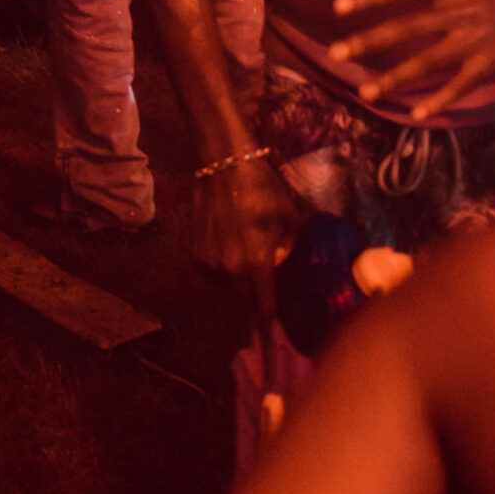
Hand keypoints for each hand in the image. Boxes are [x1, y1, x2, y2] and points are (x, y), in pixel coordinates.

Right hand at [190, 150, 300, 317]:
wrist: (225, 164)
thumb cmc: (264, 190)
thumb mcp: (290, 220)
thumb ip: (293, 250)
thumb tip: (299, 268)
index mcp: (256, 265)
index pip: (266, 309)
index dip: (275, 320)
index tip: (281, 329)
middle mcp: (229, 270)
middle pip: (247, 300)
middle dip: (259, 297)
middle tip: (270, 286)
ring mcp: (209, 262)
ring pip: (228, 287)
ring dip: (240, 282)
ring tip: (251, 263)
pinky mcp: (195, 252)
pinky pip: (213, 272)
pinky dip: (224, 269)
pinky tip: (232, 249)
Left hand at [328, 0, 494, 119]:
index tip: (337, 8)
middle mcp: (457, 11)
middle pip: (407, 26)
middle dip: (369, 41)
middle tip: (335, 54)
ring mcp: (475, 38)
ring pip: (429, 60)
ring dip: (396, 77)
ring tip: (366, 92)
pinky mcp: (492, 62)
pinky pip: (462, 83)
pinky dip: (441, 98)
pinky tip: (417, 114)